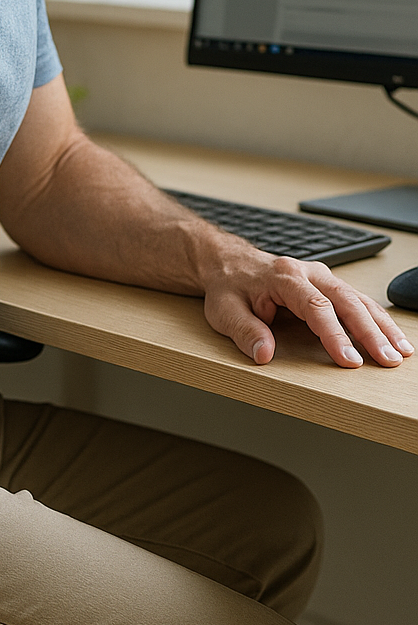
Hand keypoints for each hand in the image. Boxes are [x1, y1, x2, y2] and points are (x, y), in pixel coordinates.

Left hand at [201, 245, 414, 367]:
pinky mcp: (328, 285)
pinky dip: (377, 319)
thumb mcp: (225, 310)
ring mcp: (322, 277)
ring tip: (401, 352)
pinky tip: (391, 336)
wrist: (230, 263)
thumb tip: (264, 354)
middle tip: (387, 359)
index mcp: (285, 277)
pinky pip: (358, 300)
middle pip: (347, 302)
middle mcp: (309, 273)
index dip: (335, 335)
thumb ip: (245, 331)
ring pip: (359, 300)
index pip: (316, 308)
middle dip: (371, 332)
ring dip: (382, 326)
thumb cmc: (230, 287)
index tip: (349, 360)